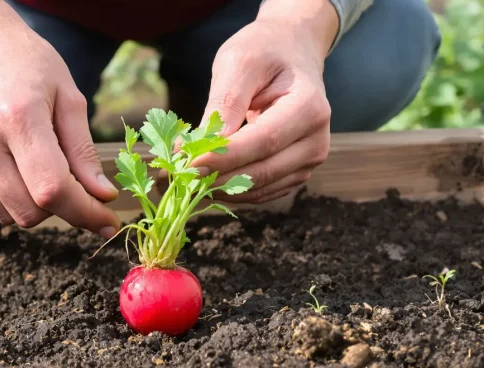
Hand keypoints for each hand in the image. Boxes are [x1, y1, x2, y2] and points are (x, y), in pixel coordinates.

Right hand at [0, 0, 119, 237]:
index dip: (85, 213)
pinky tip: (13, 164)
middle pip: (30, 211)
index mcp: (17, 118)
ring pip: (10, 215)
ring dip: (35, 205)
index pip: (52, 188)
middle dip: (61, 209)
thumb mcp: (69, 96)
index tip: (108, 222)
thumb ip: (84, 151)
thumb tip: (103, 197)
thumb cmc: (29, 67)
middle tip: (73, 184)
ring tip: (38, 165)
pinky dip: (11, 198)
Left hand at [184, 0, 338, 203]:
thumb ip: (224, 103)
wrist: (291, 54)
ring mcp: (307, 162)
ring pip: (259, 189)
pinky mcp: (294, 174)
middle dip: (214, 178)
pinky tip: (200, 181)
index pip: (262, 142)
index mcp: (309, 108)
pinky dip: (228, 191)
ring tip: (180, 180)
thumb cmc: (264, 52)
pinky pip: (259, 192)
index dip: (223, 158)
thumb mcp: (239, 63)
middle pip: (261, 172)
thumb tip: (201, 146)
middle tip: (174, 177)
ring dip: (217, 190)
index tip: (186, 162)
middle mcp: (316, 141)